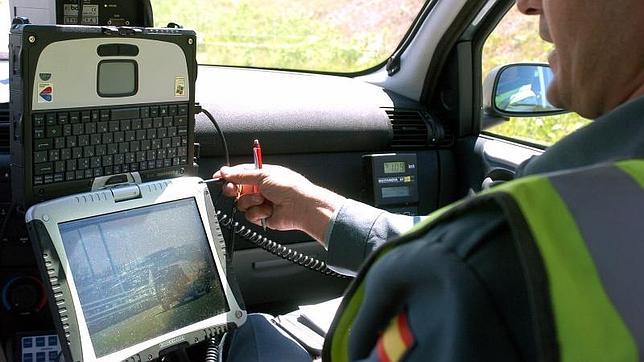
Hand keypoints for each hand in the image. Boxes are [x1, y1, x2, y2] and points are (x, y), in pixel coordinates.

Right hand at [213, 164, 345, 242]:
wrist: (301, 207)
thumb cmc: (289, 187)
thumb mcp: (263, 175)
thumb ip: (241, 175)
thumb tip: (226, 171)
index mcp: (263, 174)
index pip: (241, 173)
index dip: (229, 174)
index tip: (219, 176)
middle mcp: (261, 188)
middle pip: (237, 189)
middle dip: (234, 189)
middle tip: (233, 189)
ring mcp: (262, 202)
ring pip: (241, 203)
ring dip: (250, 201)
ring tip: (263, 200)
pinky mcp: (263, 216)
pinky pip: (250, 215)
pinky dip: (258, 213)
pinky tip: (268, 210)